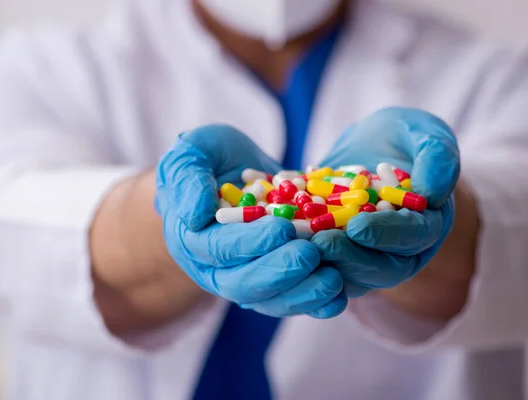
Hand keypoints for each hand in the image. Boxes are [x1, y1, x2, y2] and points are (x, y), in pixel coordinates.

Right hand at [156, 124, 346, 317]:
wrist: (232, 172)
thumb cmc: (208, 159)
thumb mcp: (191, 154)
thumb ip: (188, 178)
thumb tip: (195, 214)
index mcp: (192, 241)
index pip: (219, 249)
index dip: (250, 242)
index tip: (282, 229)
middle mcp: (215, 270)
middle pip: (245, 284)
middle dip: (280, 272)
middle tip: (311, 254)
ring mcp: (246, 280)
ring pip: (271, 301)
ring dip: (303, 293)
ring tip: (333, 278)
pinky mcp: (274, 283)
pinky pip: (293, 300)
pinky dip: (316, 302)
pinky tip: (340, 295)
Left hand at [311, 108, 459, 297]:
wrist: (370, 147)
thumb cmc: (403, 137)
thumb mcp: (423, 132)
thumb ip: (435, 155)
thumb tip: (434, 192)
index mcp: (427, 224)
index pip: (411, 237)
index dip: (385, 234)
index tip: (356, 226)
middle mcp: (399, 250)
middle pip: (379, 268)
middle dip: (348, 257)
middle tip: (318, 243)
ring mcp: (366, 256)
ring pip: (347, 273)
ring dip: (320, 263)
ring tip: (293, 245)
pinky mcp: (336, 254)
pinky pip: (320, 264)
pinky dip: (298, 255)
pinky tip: (275, 239)